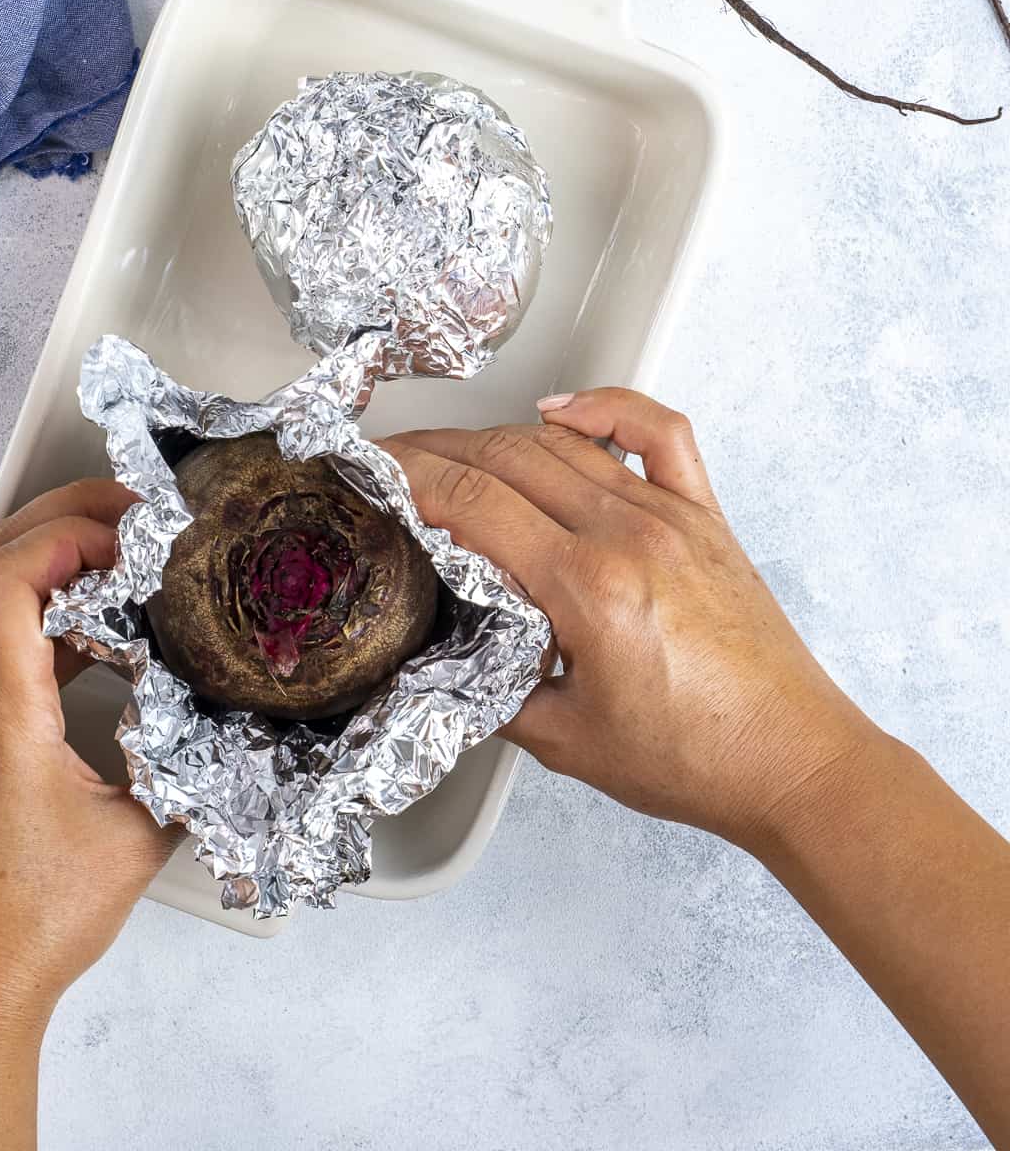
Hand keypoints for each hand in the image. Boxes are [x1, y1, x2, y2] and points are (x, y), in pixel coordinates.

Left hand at [0, 481, 176, 1038]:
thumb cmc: (27, 931)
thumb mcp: (139, 836)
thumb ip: (186, 761)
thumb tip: (228, 719)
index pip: (7, 572)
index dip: (69, 527)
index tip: (130, 529)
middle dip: (58, 519)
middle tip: (127, 514)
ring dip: (43, 570)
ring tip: (113, 571)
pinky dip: (26, 624)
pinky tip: (80, 648)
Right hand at [386, 391, 878, 853]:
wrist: (792, 760)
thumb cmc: (699, 759)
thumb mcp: (566, 742)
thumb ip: (492, 693)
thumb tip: (444, 657)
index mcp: (589, 588)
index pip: (474, 502)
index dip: (410, 476)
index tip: (374, 471)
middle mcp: (630, 535)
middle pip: (508, 457)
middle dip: (437, 449)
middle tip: (394, 458)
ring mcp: (671, 516)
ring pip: (566, 442)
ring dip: (498, 436)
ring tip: (455, 449)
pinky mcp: (706, 516)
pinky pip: (656, 433)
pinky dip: (606, 406)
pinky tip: (564, 410)